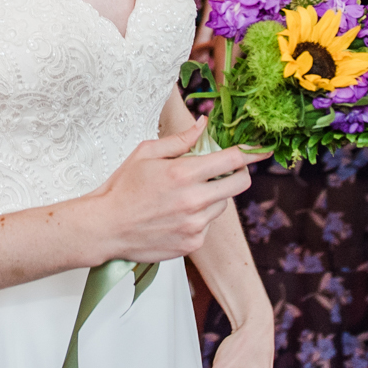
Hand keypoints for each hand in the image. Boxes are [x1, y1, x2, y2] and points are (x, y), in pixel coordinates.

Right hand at [80, 122, 259, 266]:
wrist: (106, 228)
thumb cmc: (123, 188)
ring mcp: (195, 225)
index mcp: (183, 174)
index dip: (250, 153)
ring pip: (223, 204)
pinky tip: (176, 215)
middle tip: (224, 170)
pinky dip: (199, 217)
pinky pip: (208, 225)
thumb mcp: (146, 153)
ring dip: (214, 196)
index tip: (261, 150)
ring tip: (186, 195)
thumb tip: (203, 124)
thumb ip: (180, 139)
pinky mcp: (193, 243)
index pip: (233, 160)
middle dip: (238, 174)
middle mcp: (194, 201)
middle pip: (240, 184)